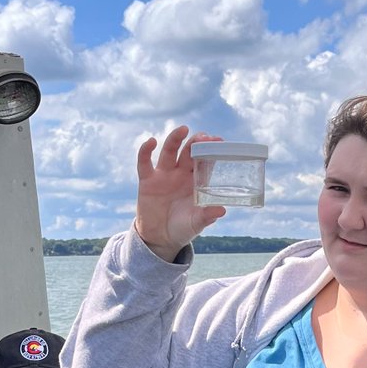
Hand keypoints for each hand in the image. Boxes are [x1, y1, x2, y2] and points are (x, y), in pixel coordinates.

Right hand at [135, 126, 225, 259]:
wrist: (160, 239)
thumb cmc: (182, 228)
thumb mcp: (195, 223)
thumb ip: (206, 216)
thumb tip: (221, 210)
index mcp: (196, 182)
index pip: (205, 161)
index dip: (211, 151)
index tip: (220, 141)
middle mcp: (181, 174)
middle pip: (188, 152)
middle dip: (196, 142)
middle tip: (204, 136)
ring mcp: (164, 175)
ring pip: (169, 151)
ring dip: (175, 139)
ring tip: (183, 129)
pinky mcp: (148, 180)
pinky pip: (145, 162)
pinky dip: (145, 151)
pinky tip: (150, 141)